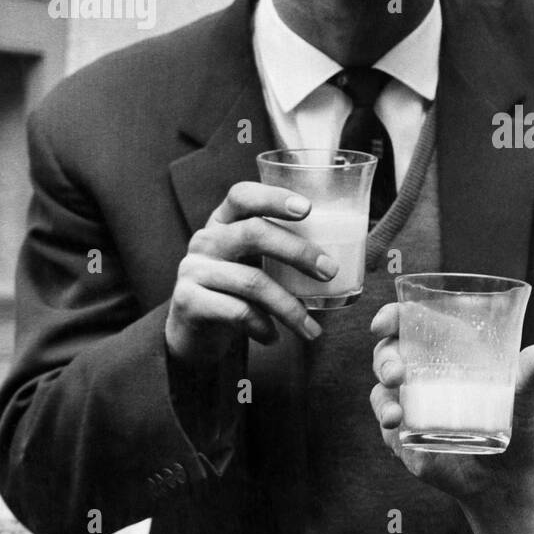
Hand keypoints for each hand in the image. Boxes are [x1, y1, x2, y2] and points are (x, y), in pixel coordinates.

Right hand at [165, 182, 332, 367]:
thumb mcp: (256, 264)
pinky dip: (263, 326)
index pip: (243, 195)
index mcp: (224, 222)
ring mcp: (193, 269)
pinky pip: (237, 311)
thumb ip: (284, 252)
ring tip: (311, 329)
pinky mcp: (188, 301)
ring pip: (252, 281)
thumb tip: (346, 253)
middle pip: (254, 233)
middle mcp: (206, 239)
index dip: (274, 197)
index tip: (308, 209)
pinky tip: (273, 337)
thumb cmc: (239, 293)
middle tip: (329, 271)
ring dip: (289, 307)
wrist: (196, 335)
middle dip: (298, 251)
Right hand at [370, 302, 533, 533]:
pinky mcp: (406, 437)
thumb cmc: (514, 425)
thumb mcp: (522, 400)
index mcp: (448, 350)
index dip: (392, 318)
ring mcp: (411, 405)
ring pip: (382, 392)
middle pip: (388, 355)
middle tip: (397, 374)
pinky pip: (388, 429)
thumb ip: (526, 378)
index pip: (412, 323)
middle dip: (385, 360)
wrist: (505, 475)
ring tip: (396, 416)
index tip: (383, 323)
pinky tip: (400, 432)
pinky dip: (390, 430)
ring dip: (383, 401)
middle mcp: (423, 373)